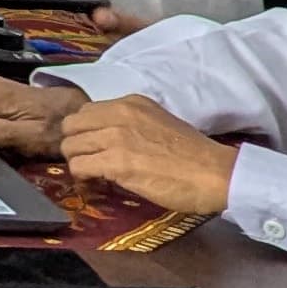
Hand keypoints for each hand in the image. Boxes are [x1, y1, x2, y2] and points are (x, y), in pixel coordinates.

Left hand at [54, 94, 237, 216]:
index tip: (91, 147)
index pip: (86, 111)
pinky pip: (79, 167)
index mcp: (131, 103)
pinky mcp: (117, 162)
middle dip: (74, 145)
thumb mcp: (158, 124)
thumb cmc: (193, 155)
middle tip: (87, 162)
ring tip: (91, 175)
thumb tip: (107, 138)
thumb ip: (130, 124)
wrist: (216, 174)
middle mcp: (119, 114)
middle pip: (71, 126)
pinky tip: (95, 184)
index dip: (84, 132)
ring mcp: (116, 137)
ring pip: (70, 147)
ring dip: (77, 163)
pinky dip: (82, 178)